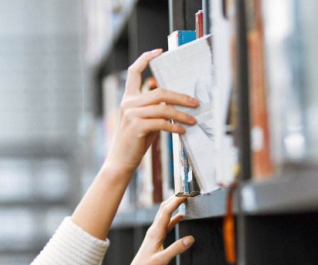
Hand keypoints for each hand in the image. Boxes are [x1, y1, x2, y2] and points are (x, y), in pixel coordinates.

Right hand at [104, 49, 199, 173]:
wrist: (121, 160)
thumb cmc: (136, 140)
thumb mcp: (145, 120)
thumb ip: (155, 108)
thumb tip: (176, 99)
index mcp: (129, 98)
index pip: (134, 72)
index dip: (145, 59)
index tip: (158, 51)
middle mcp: (128, 103)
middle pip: (158, 91)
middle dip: (180, 96)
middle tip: (195, 103)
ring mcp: (131, 114)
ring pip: (162, 107)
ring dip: (181, 113)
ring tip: (193, 120)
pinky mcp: (136, 127)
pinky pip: (161, 122)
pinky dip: (174, 126)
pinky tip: (182, 130)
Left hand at [109, 195, 194, 264]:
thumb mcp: (162, 260)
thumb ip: (176, 249)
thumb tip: (190, 239)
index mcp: (155, 232)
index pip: (166, 211)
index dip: (176, 201)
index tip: (186, 193)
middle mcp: (154, 230)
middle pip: (164, 209)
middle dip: (175, 198)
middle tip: (186, 192)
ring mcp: (155, 233)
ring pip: (165, 215)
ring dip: (174, 206)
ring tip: (185, 200)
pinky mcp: (157, 238)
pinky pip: (167, 224)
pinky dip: (174, 218)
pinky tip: (181, 217)